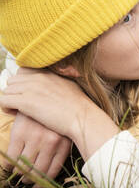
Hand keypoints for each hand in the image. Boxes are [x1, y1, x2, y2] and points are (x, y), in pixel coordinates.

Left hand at [0, 68, 118, 159]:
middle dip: (15, 92)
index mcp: (49, 73)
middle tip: (21, 103)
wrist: (82, 117)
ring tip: (19, 110)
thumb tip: (54, 86)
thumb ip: (58, 82)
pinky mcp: (26, 102)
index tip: (27, 93)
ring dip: (11, 100)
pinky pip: (3, 101)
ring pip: (7, 90)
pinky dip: (7, 108)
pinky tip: (16, 114)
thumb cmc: (80, 107)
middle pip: (13, 80)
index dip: (23, 83)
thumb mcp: (71, 86)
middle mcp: (39, 77)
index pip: (24, 71)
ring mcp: (32, 88)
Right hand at [5, 112, 70, 186]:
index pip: (52, 171)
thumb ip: (59, 148)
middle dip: (30, 180)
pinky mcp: (20, 132)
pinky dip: (8, 165)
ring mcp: (35, 137)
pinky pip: (11, 157)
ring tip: (19, 174)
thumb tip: (48, 172)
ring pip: (23, 167)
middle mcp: (51, 142)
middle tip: (26, 181)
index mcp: (63, 144)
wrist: (46, 94)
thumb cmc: (56, 116)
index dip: (43, 182)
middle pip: (37, 172)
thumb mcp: (63, 132)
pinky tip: (10, 165)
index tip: (38, 187)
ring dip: (20, 174)